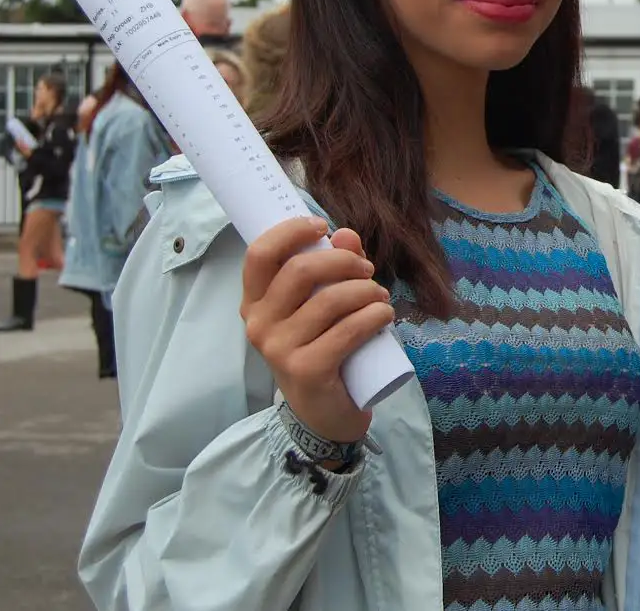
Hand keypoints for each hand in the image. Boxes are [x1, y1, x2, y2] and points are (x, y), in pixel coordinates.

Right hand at [240, 217, 393, 443]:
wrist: (324, 413)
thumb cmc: (324, 348)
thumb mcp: (323, 305)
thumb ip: (333, 267)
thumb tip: (345, 233)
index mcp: (255, 302)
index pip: (260, 254)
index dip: (291, 231)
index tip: (323, 226)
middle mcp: (259, 324)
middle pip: (301, 271)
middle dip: (345, 262)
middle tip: (367, 271)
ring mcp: (279, 349)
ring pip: (331, 300)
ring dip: (367, 290)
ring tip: (380, 298)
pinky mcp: (307, 370)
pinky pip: (348, 330)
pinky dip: (375, 316)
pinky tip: (384, 315)